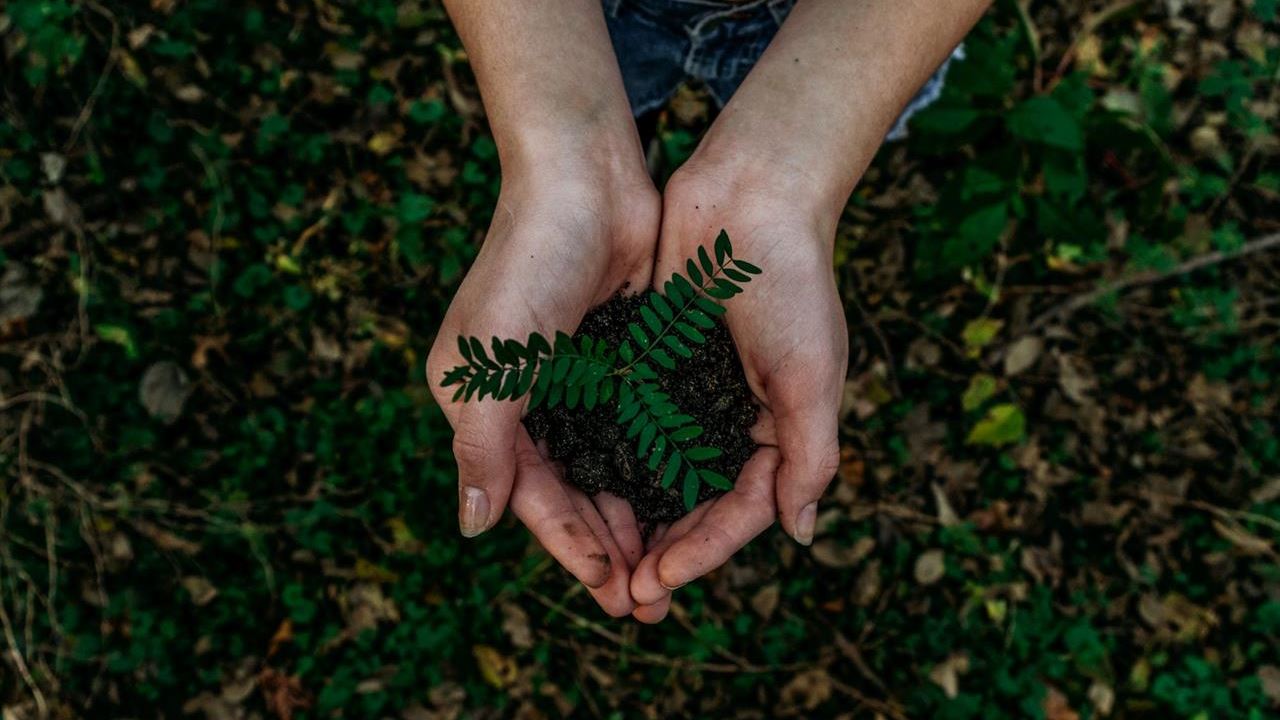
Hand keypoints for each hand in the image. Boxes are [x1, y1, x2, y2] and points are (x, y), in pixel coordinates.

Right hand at [426, 159, 658, 616]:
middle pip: (571, 492)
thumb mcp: (492, 363)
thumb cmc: (528, 264)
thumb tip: (473, 528)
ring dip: (635, 516)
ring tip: (670, 566)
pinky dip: (656, 466)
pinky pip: (637, 428)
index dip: (570, 547)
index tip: (612, 592)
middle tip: (649, 601)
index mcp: (483, 405)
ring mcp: (575, 380)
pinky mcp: (618, 358)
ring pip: (608, 468)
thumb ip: (482, 447)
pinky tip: (685, 500)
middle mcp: (526, 400)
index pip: (529, 496)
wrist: (585, 178)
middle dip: (607, 547)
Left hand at [629, 162, 846, 620]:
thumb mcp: (811, 374)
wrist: (751, 194)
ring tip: (598, 562)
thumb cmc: (792, 282)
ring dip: (631, 518)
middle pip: (693, 505)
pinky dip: (609, 459)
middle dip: (662, 552)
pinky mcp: (652, 363)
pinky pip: (628, 424)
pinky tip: (579, 489)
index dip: (702, 552)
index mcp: (777, 430)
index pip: (740, 512)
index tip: (658, 580)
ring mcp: (689, 393)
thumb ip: (809, 456)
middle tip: (624, 596)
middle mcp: (731, 420)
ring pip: (655, 474)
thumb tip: (800, 534)